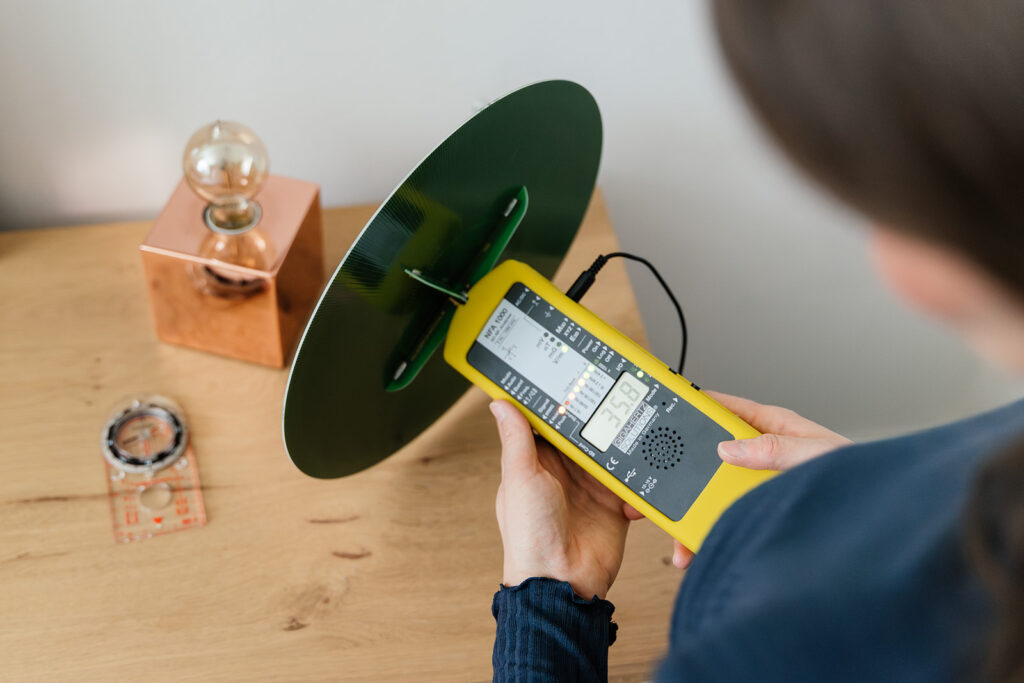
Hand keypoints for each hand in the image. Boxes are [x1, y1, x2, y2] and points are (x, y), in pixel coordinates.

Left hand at [491, 400, 629, 599]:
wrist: (563, 584)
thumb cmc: (529, 539)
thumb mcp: (521, 479)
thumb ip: (516, 440)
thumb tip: (501, 404)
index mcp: (535, 463)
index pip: (549, 423)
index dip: (560, 403)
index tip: (574, 378)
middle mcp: (563, 472)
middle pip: (585, 434)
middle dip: (599, 419)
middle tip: (614, 396)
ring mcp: (589, 487)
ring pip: (611, 453)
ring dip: (622, 446)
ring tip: (632, 432)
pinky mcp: (614, 504)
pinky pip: (631, 481)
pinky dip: (638, 478)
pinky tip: (637, 475)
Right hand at [649, 390, 852, 569]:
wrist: (877, 516)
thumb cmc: (859, 477)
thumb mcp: (814, 454)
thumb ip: (773, 448)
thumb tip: (730, 446)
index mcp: (773, 428)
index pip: (724, 409)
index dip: (694, 405)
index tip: (666, 406)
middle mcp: (762, 454)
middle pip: (709, 456)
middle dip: (681, 473)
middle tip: (657, 484)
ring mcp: (759, 484)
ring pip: (713, 493)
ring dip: (692, 514)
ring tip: (681, 536)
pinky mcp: (760, 511)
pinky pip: (726, 519)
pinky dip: (708, 534)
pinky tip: (700, 547)